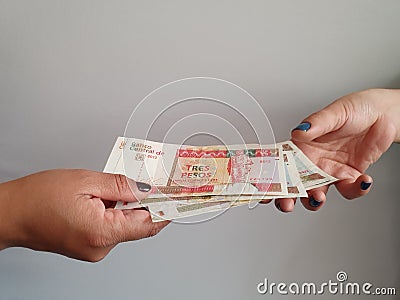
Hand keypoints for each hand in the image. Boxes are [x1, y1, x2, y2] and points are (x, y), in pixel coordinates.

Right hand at [0, 169, 168, 261]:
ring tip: (121, 186)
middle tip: (160, 183)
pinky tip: (109, 197)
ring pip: (127, 225)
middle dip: (150, 202)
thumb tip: (148, 187)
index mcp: (102, 232)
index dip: (168, 208)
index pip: (149, 222)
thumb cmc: (38, 197)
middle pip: (140, 224)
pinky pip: (113, 227)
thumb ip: (122, 185)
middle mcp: (100, 247)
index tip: (183, 197)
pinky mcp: (90, 246)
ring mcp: (95, 249)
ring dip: (130, 205)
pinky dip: (117, 212)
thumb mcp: (86, 181)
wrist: (10, 213)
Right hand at [276, 88, 399, 211]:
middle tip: (286, 203)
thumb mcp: (335, 112)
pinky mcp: (350, 177)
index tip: (261, 189)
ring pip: (316, 194)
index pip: (279, 164)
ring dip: (314, 201)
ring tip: (318, 197)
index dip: (268, 178)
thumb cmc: (355, 110)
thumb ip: (317, 123)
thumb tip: (300, 131)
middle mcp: (312, 163)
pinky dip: (356, 189)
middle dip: (286, 198)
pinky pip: (349, 190)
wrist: (382, 115)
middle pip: (293, 186)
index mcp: (302, 147)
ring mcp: (330, 172)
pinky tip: (361, 181)